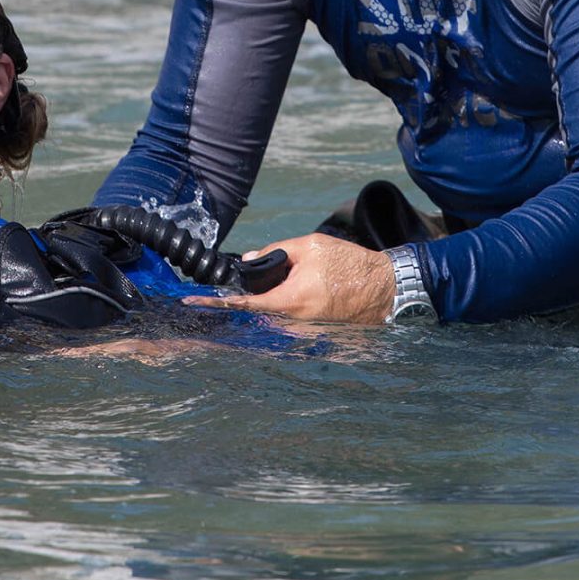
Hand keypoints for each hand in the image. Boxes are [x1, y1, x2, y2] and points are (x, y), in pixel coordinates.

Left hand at [184, 234, 393, 323]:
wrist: (385, 287)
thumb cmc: (349, 263)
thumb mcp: (310, 246)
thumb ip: (276, 251)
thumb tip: (249, 260)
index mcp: (291, 301)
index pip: (246, 303)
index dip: (218, 302)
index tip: (193, 302)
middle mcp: (296, 323)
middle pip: (257, 312)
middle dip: (248, 296)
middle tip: (243, 284)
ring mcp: (306, 332)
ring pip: (273, 316)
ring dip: (268, 301)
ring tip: (288, 285)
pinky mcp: (316, 333)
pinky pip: (289, 321)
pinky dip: (283, 307)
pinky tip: (299, 292)